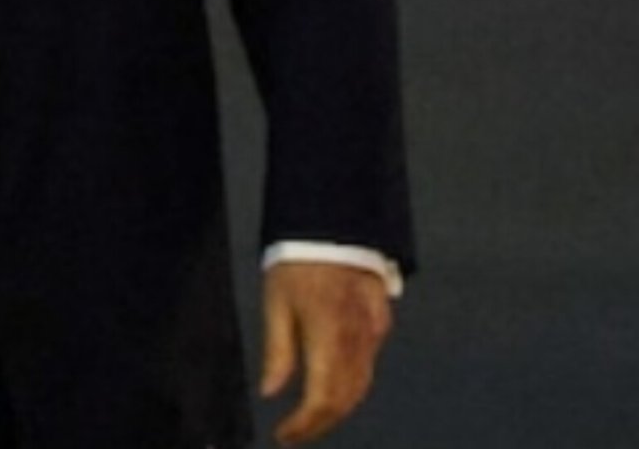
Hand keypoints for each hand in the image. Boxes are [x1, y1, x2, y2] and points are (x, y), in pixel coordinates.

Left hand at [259, 262, 391, 443]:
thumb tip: (269, 392)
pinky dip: (352, 382)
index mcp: (328, 336)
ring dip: (338, 406)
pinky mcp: (380, 322)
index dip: (304, 425)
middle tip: (295, 431)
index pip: (321, 399)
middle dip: (321, 422)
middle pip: (345, 400)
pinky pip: (369, 364)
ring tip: (311, 415)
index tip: (283, 435)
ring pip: (361, 386)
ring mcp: (373, 332)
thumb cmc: (297, 259)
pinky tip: (334, 382)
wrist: (334, 222)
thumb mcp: (276, 301)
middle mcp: (356, 340)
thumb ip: (276, 351)